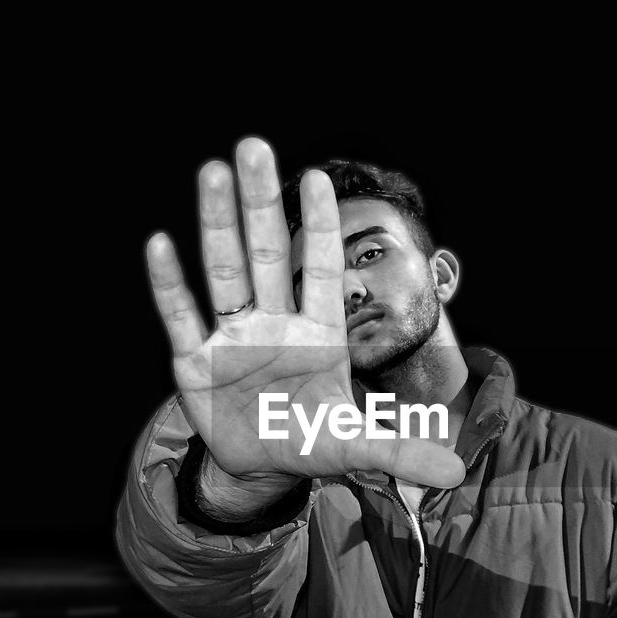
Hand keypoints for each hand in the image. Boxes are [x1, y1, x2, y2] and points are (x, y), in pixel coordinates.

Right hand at [145, 137, 465, 489]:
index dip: (319, 226)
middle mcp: (273, 323)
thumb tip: (456, 472)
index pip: (319, 269)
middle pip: (265, 252)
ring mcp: (231, 337)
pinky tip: (160, 244)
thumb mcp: (356, 448)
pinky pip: (181, 316)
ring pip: (224, 270)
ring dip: (217, 223)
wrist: (262, 465)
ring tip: (213, 171)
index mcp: (316, 333)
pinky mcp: (194, 361)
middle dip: (260, 202)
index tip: (319, 177)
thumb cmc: (312, 439)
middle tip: (253, 146)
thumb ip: (401, 452)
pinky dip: (170, 284)